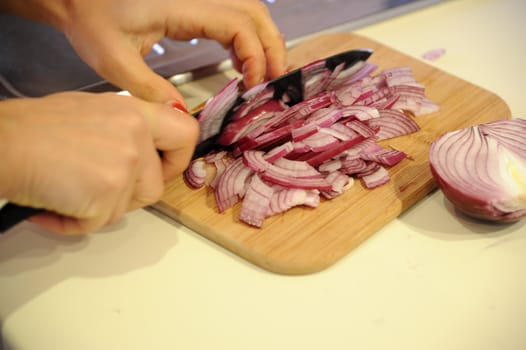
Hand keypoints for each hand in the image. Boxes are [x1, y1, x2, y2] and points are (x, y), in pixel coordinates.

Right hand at [0, 92, 198, 233]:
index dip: (177, 159)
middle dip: (129, 197)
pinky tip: (54, 204)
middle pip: (156, 187)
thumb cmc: (34, 128)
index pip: (185, 134)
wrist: (2, 143)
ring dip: (98, 209)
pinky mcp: (108, 193)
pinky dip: (74, 222)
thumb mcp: (93, 112)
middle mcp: (136, 136)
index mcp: (135, 112)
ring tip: (66, 191)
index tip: (162, 169)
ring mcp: (125, 164)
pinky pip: (99, 223)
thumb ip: (126, 129)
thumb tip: (143, 149)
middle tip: (99, 190)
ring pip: (127, 208)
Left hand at [59, 0, 286, 102]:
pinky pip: (233, 15)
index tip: (252, 85)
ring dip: (263, 41)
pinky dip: (246, 39)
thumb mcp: (115, 61)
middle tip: (274, 82)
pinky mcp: (194, 5)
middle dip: (271, 46)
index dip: (254, 54)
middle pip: (254, 11)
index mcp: (180, 6)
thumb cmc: (92, 23)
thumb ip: (150, 90)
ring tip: (264, 75)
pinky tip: (241, 63)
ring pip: (249, 9)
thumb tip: (184, 117)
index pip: (237, 23)